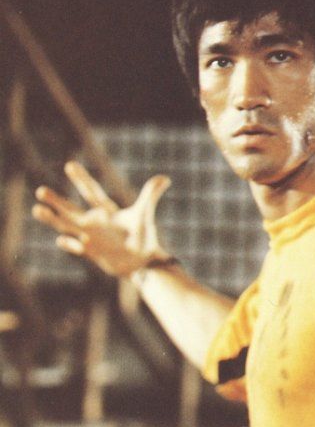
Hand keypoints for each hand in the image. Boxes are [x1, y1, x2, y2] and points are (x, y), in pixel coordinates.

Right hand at [32, 161, 171, 276]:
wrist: (142, 262)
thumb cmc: (144, 238)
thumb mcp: (145, 215)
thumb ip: (151, 195)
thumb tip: (165, 178)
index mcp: (106, 211)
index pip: (91, 192)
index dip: (81, 179)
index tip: (70, 164)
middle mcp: (94, 223)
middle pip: (71, 208)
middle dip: (56, 200)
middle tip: (40, 190)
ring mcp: (90, 238)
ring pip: (66, 226)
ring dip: (52, 219)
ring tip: (37, 209)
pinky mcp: (90, 253)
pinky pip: (75, 247)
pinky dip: (69, 244)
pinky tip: (63, 240)